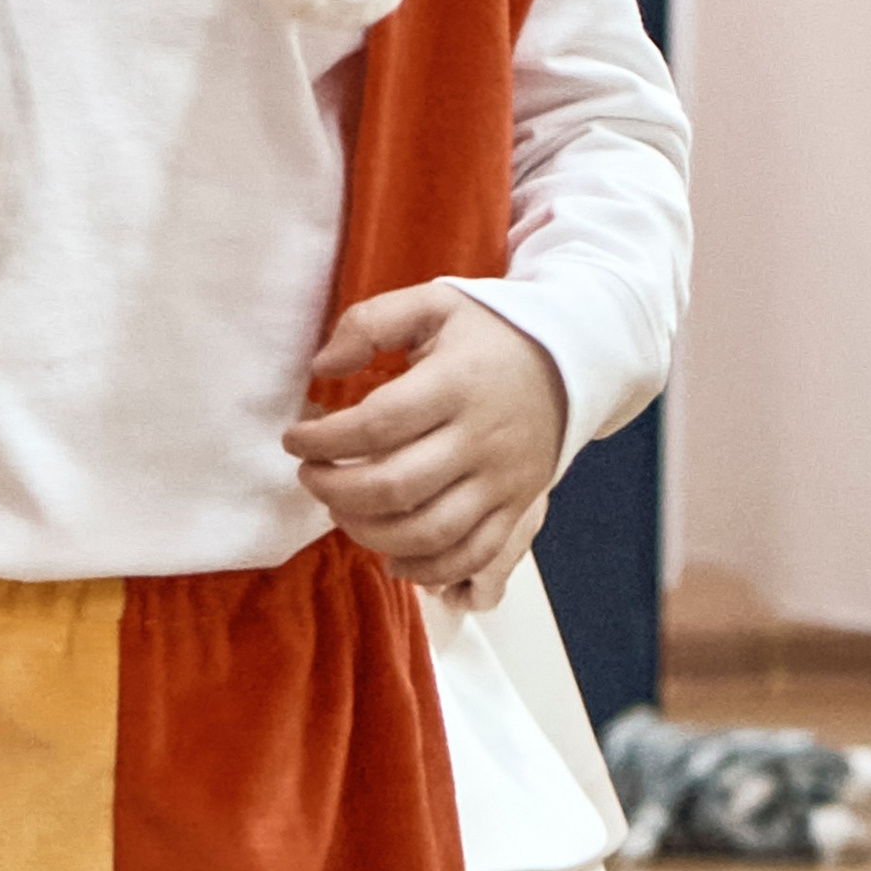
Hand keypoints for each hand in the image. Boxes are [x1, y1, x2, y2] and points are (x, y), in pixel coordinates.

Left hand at [282, 282, 565, 600]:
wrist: (575, 358)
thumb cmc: (491, 332)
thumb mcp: (433, 302)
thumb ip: (369, 323)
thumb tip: (321, 367)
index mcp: (457, 382)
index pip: (376, 425)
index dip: (323, 440)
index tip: (295, 439)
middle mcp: (482, 437)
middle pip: (396, 487)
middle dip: (334, 490)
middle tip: (310, 476)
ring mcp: (503, 479)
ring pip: (429, 532)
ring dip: (368, 533)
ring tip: (340, 509)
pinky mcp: (517, 506)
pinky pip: (471, 555)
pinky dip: (425, 568)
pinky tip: (390, 554)